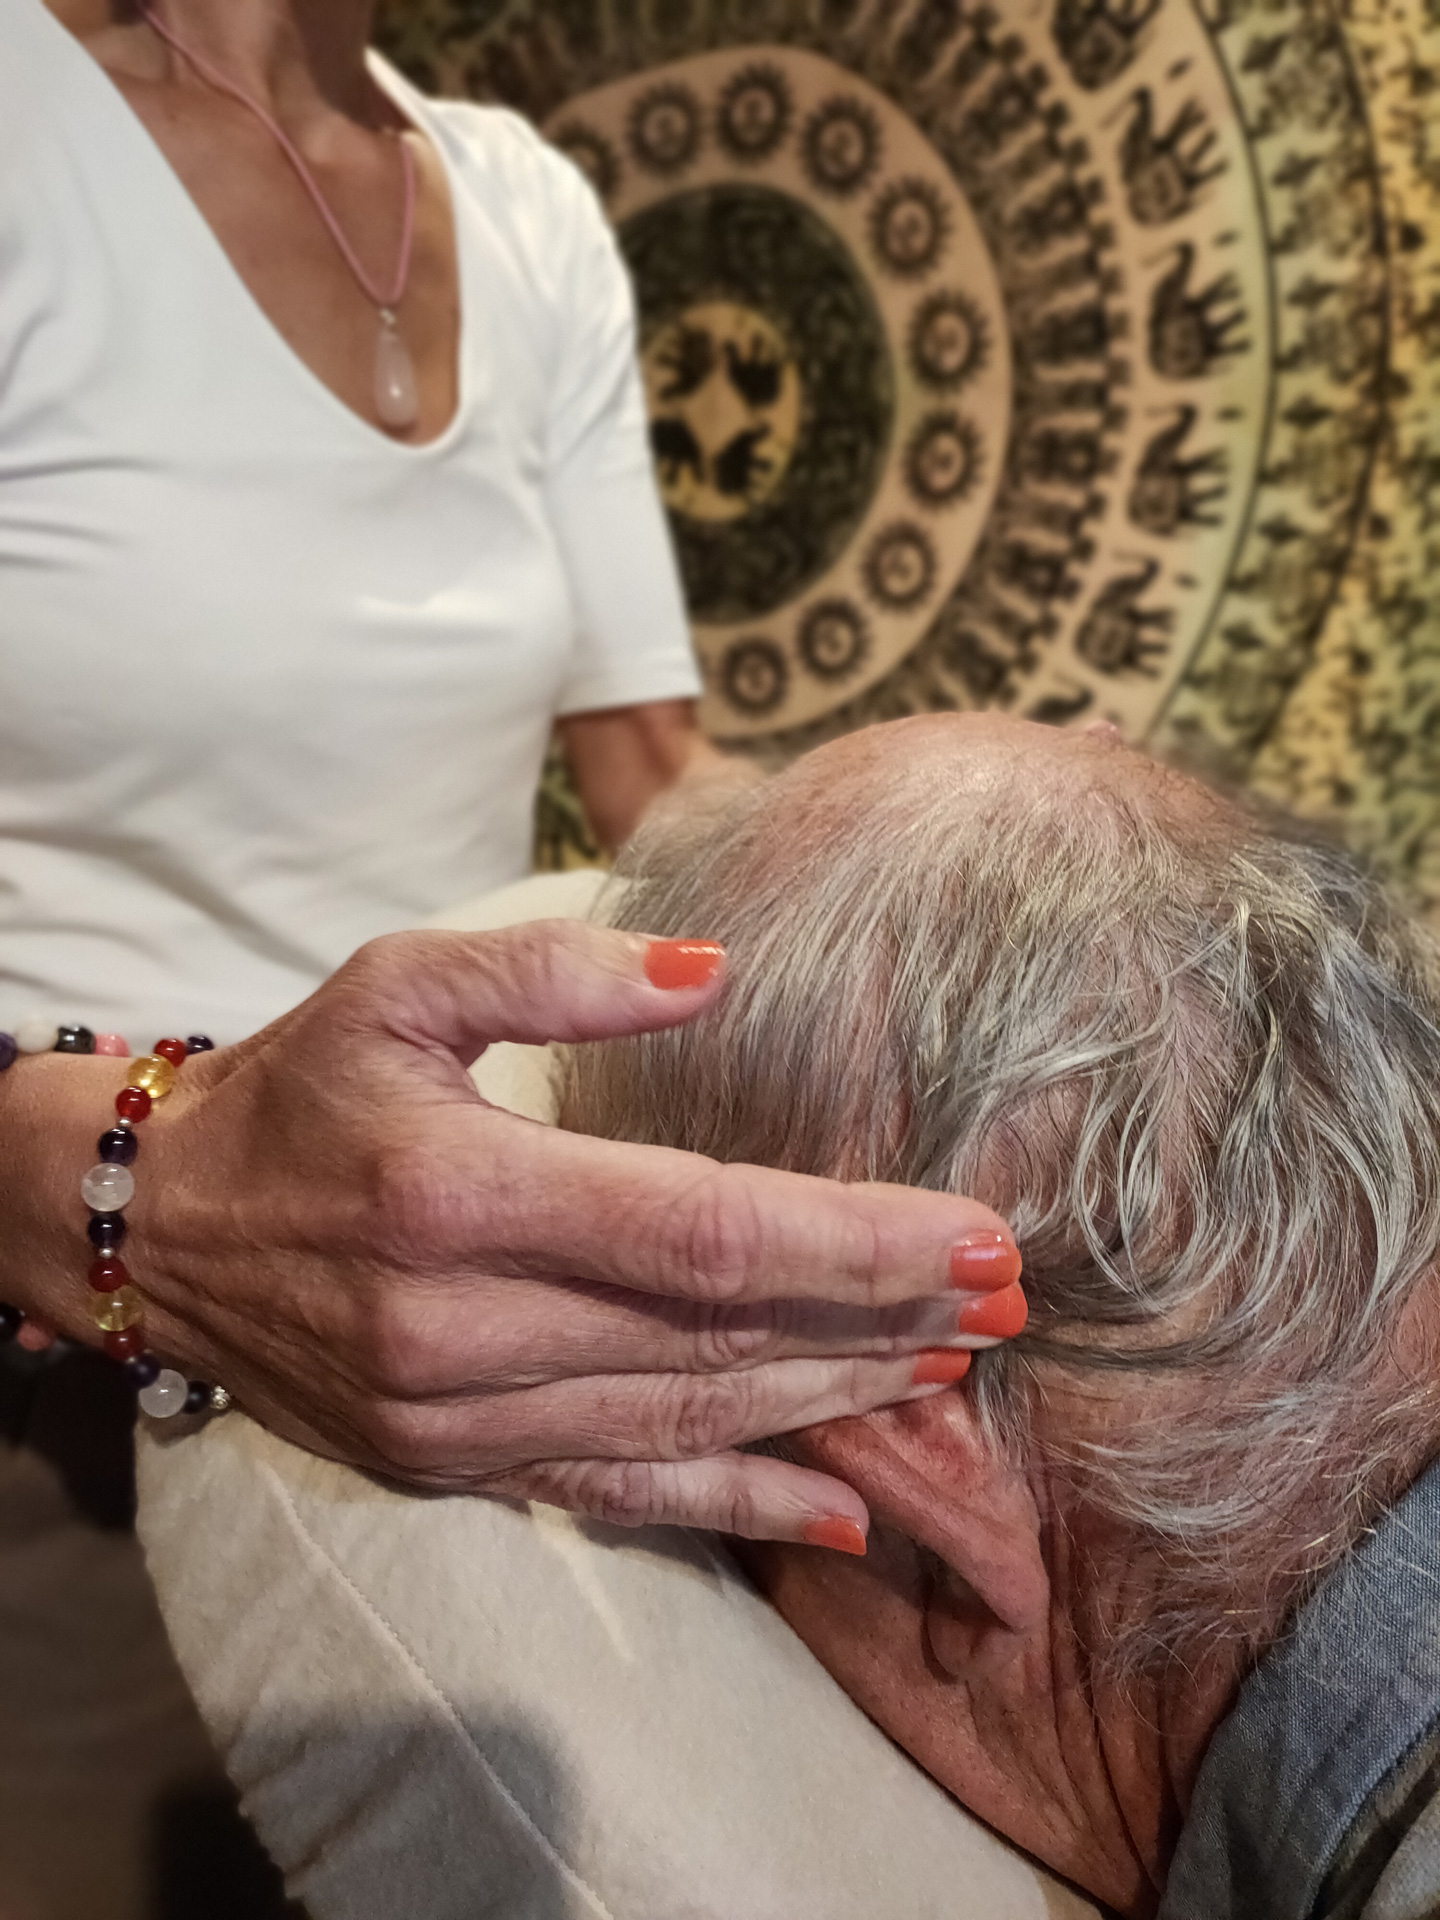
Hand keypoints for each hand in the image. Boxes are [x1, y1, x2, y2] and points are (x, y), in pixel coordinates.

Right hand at [121, 924, 1021, 1546]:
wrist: (160, 1231)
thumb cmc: (300, 1091)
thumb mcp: (398, 984)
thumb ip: (554, 973)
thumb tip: (717, 976)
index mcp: (460, 1192)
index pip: (702, 1232)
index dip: (851, 1239)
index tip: (973, 1234)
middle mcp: (465, 1326)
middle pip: (719, 1335)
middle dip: (879, 1318)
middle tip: (1005, 1300)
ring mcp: (458, 1418)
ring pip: (688, 1421)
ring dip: (833, 1398)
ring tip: (951, 1369)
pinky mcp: (452, 1466)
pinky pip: (618, 1494)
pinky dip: (736, 1506)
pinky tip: (838, 1515)